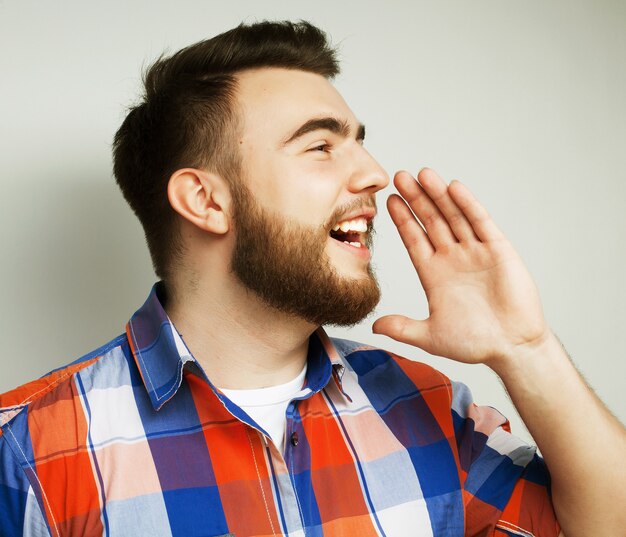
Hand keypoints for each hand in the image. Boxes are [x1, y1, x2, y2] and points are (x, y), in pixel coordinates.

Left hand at [372, 168, 550, 366]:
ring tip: (423, 174)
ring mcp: (475, 252)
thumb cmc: (475, 343)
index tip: (389, 200)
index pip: (414, 239)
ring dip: (438, 195)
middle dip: (415, 199)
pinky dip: (468, 205)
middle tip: (400, 177)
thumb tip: (373, 326)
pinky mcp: (498, 250)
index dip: (402, 220)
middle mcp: (452, 258)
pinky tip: (453, 188)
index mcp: (434, 274)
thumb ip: (402, 328)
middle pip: (430, 221)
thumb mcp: (430, 336)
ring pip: (453, 216)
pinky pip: (480, 223)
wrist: (513, 348)